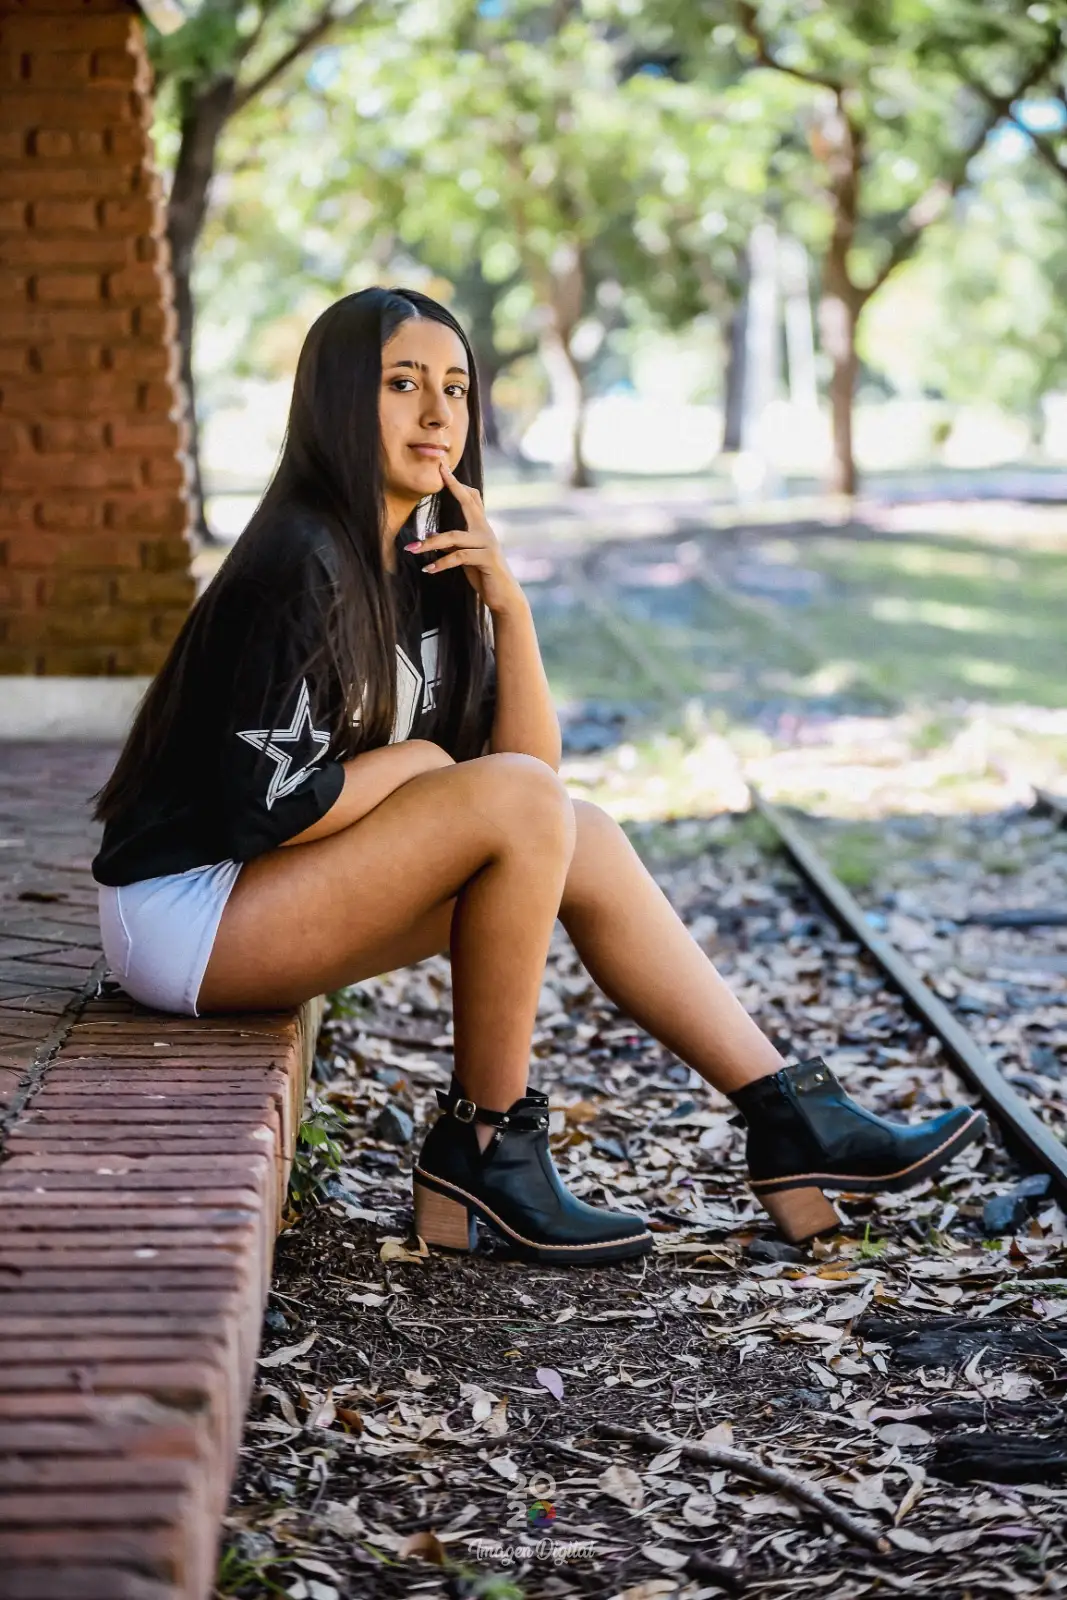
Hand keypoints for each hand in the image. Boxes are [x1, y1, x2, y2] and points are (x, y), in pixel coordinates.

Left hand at [404, 459, 524, 614]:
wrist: (504, 596)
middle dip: (453, 486)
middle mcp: (486, 531)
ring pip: (453, 537)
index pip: (470, 498)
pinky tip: (428, 569)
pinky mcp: (486, 559)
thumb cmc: (484, 574)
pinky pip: (458, 557)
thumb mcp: (466, 556)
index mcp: (481, 527)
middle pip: (469, 503)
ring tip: (411, 549)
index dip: (457, 483)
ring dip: (430, 544)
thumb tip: (431, 536)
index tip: (443, 468)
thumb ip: (454, 543)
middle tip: (438, 473)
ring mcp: (487, 544)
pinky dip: (440, 563)